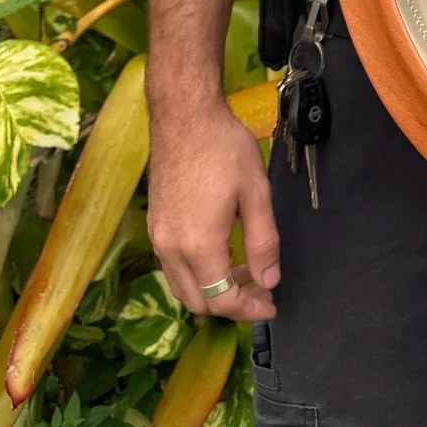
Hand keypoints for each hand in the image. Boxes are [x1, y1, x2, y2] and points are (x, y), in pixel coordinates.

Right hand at [149, 104, 279, 320]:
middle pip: (197, 301)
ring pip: (183, 286)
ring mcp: (158, 237)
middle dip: (231, 305)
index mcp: (198, 244)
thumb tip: (269, 281)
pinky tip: (222, 252)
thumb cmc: (224, 148)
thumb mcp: (256, 192)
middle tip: (261, 292)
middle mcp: (170, 249)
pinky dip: (198, 273)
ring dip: (213, 289)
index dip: (248, 310)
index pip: (221, 299)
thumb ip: (264, 242)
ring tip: (246, 271)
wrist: (184, 116)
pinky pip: (174, 267)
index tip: (271, 304)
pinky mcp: (155, 225)